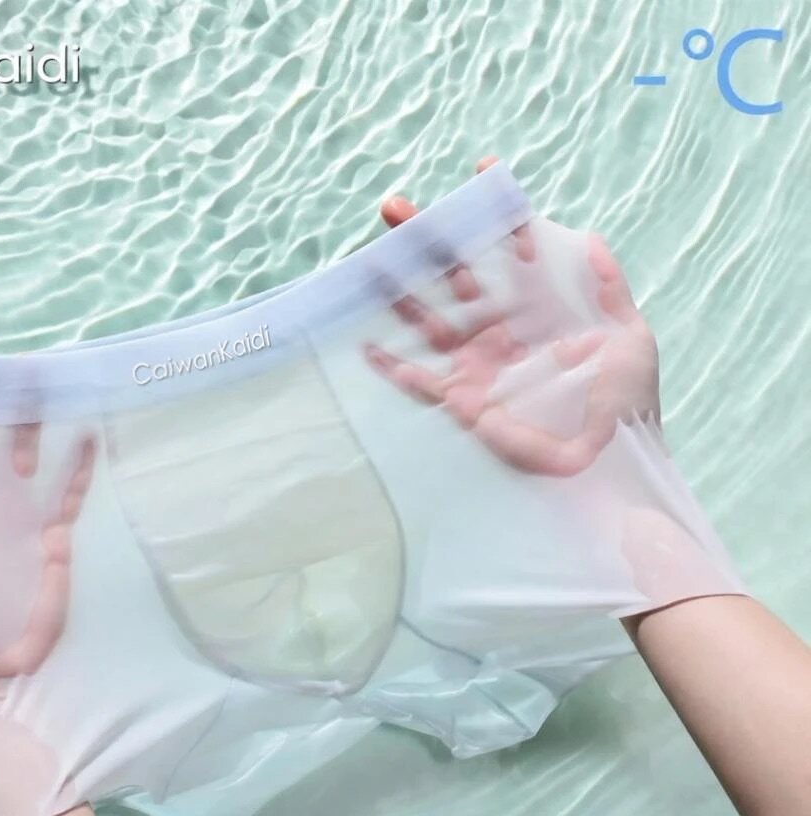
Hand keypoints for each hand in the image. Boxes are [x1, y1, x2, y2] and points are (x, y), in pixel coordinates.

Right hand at [365, 155, 660, 476]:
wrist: (616, 461)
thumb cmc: (628, 404)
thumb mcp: (631, 337)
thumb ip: (609, 289)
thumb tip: (590, 238)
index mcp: (539, 309)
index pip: (513, 250)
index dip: (498, 213)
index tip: (484, 172)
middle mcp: (501, 330)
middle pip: (455, 276)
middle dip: (426, 241)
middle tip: (394, 207)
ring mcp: (478, 364)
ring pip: (429, 319)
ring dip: (399, 292)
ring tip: (372, 261)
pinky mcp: (463, 401)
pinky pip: (419, 380)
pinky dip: (390, 366)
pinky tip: (365, 344)